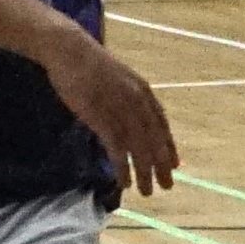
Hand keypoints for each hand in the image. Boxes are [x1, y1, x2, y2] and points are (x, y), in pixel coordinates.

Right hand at [37, 17, 180, 197]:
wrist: (69, 51)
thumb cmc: (89, 64)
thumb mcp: (118, 79)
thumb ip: (127, 97)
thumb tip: (132, 116)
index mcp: (142, 91)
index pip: (161, 124)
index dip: (169, 146)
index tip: (175, 164)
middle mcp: (137, 102)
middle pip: (154, 140)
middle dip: (162, 165)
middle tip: (167, 185)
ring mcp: (121, 110)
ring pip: (139, 148)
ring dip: (144, 172)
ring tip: (147, 191)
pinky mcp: (102, 118)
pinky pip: (117, 149)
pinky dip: (122, 167)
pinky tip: (124, 181)